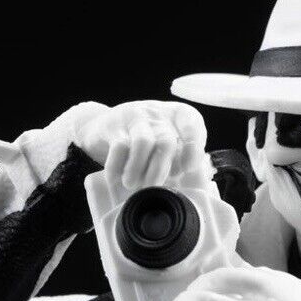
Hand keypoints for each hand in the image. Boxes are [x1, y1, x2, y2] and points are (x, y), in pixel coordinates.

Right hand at [78, 100, 209, 190]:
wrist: (108, 125)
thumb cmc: (148, 142)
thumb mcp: (169, 145)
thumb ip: (182, 159)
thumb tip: (191, 181)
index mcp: (179, 116)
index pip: (192, 124)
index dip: (193, 147)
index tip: (188, 169)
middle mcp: (158, 113)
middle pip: (166, 141)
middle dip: (160, 169)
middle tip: (153, 187)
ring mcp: (136, 116)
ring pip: (143, 142)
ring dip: (138, 168)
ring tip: (132, 184)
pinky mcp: (114, 124)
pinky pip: (119, 147)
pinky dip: (116, 167)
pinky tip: (115, 179)